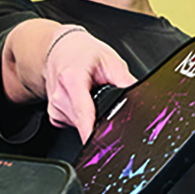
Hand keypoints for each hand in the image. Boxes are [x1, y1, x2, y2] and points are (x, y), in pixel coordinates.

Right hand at [43, 26, 135, 142]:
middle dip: (100, 119)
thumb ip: (126, 82)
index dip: (90, 131)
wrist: (61, 50)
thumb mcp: (111, 61)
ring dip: (91, 117)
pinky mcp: (54, 116)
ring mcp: (54, 107)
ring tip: (91, 95)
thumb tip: (141, 99)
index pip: (82, 112)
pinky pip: (73, 125)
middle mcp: (59, 95)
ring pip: (80, 125)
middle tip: (104, 98)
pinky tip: (84, 102)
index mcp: (71, 79)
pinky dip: (82, 118)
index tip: (97, 143)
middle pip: (84, 121)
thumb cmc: (83, 53)